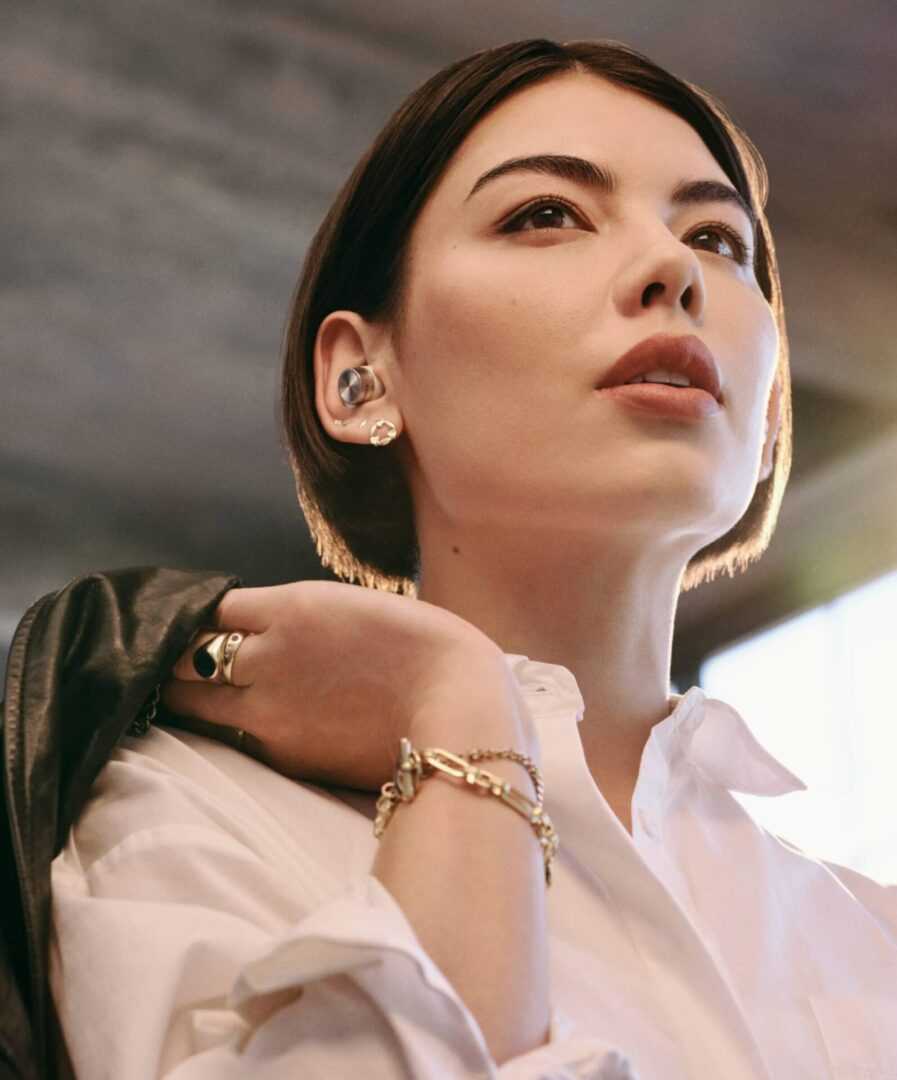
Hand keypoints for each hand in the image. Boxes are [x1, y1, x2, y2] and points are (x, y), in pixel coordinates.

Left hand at [161, 580, 516, 791]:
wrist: (458, 710)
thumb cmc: (425, 647)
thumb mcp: (355, 608)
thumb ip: (301, 618)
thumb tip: (263, 629)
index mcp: (291, 608)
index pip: (209, 607)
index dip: (199, 615)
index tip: (200, 622)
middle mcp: (268, 656)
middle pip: (182, 655)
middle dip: (176, 656)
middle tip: (179, 661)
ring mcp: (269, 709)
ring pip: (191, 701)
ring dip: (187, 695)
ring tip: (192, 694)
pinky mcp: (283, 752)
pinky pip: (232, 735)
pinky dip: (226, 726)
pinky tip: (238, 722)